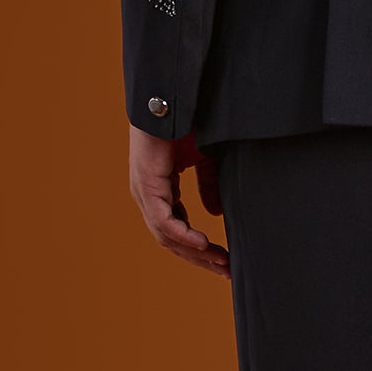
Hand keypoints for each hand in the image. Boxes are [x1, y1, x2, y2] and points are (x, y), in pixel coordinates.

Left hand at [128, 124, 229, 275]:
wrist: (173, 98)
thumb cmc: (188, 122)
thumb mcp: (205, 159)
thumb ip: (209, 185)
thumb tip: (215, 215)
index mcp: (160, 190)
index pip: (177, 230)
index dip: (201, 248)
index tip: (225, 261)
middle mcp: (148, 195)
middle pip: (171, 240)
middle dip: (200, 258)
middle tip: (226, 272)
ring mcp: (145, 191)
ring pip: (167, 236)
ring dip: (195, 252)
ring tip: (221, 262)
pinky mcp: (147, 184)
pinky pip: (164, 221)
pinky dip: (184, 235)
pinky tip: (204, 243)